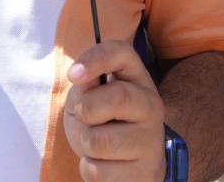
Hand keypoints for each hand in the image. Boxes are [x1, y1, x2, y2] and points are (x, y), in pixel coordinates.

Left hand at [63, 40, 166, 181]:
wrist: (128, 168)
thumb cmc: (104, 126)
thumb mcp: (89, 100)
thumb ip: (86, 86)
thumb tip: (81, 75)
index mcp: (137, 80)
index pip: (123, 53)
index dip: (96, 58)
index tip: (72, 74)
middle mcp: (151, 106)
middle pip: (116, 97)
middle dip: (87, 110)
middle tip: (86, 118)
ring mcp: (151, 141)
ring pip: (100, 141)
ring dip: (86, 144)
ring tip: (97, 145)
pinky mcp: (145, 173)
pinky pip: (98, 171)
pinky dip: (89, 169)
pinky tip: (104, 165)